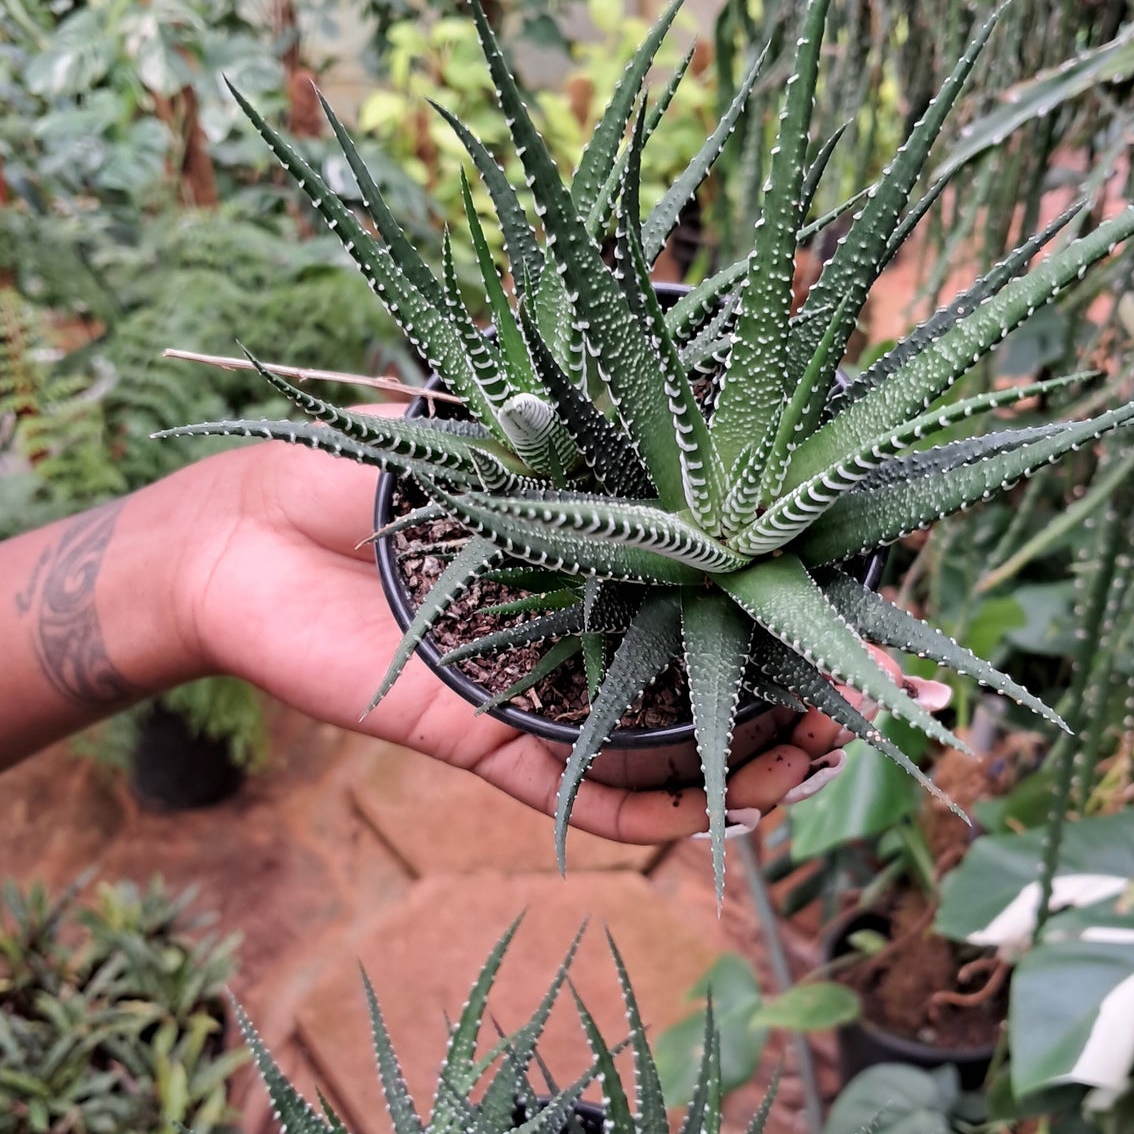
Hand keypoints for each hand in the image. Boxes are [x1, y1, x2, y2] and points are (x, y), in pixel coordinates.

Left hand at [180, 437, 949, 846]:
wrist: (248, 534)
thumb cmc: (365, 464)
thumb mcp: (492, 418)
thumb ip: (581, 406)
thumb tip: (688, 316)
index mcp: (610, 560)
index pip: (734, 596)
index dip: (812, 613)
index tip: (886, 619)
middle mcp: (596, 633)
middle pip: (725, 688)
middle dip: (810, 708)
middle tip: (872, 712)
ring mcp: (551, 693)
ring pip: (673, 755)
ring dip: (752, 772)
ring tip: (812, 764)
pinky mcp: (493, 739)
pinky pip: (582, 792)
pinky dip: (651, 814)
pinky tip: (716, 816)